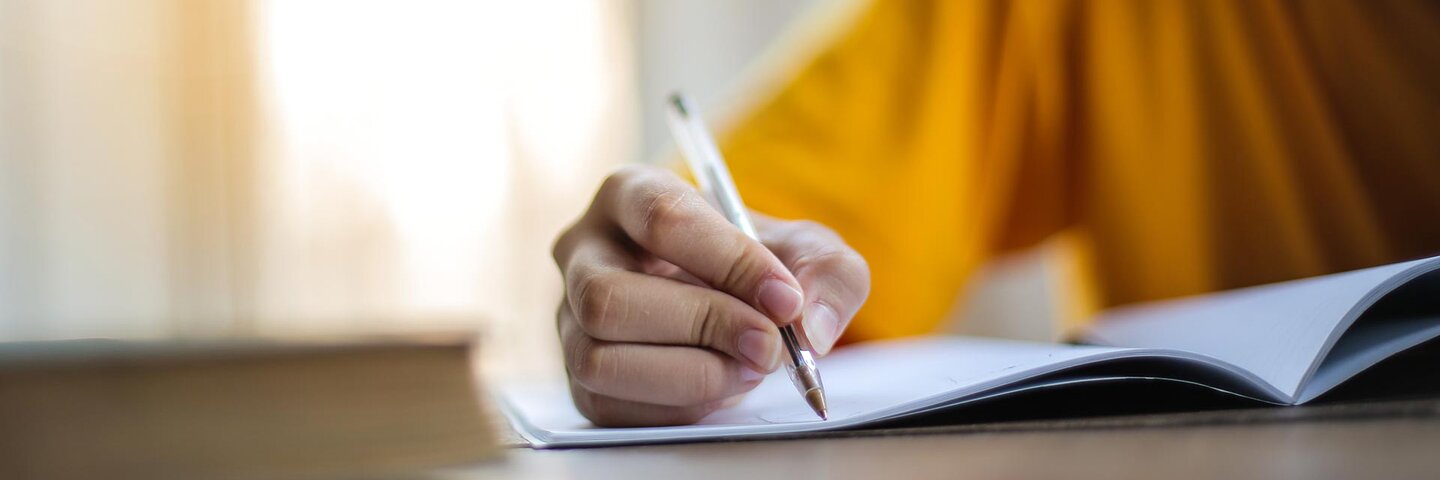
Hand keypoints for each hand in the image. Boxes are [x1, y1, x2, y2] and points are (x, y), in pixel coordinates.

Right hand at [551, 165, 869, 426]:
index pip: (662, 218)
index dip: (728, 262)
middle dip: (701, 327)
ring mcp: (570, 318)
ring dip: (688, 375)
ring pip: (600, 358)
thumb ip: (828, 273)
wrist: (735, 308)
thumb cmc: (759, 266)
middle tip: (768, 346)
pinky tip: (719, 388)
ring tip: (747, 368)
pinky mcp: (579, 378)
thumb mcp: (809, 252)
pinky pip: (608, 405)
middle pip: (610, 297)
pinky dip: (676, 407)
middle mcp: (583, 251)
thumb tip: (810, 324)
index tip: (785, 298)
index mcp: (631, 193)